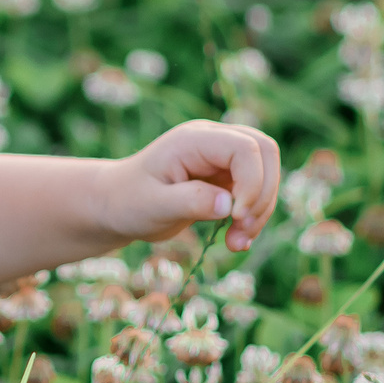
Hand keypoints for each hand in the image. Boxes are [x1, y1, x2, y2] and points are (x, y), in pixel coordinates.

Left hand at [96, 119, 281, 252]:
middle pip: (265, 152)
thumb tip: (229, 205)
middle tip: (243, 228)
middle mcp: (212, 142)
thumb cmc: (128, 201)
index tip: (236, 215)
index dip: (252, 181)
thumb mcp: (153, 205)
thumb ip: (190, 201)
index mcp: (192, 140)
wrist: (117, 206)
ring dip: (261, 211)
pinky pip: (256, 193)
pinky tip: (236, 241)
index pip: (244, 147)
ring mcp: (221, 159)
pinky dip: (253, 218)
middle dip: (263, 194)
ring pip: (266, 174)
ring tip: (236, 242)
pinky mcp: (226, 178)